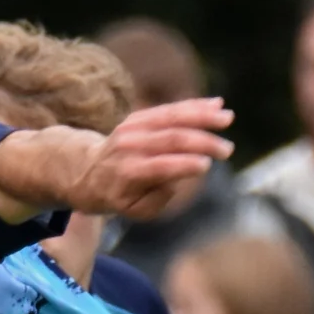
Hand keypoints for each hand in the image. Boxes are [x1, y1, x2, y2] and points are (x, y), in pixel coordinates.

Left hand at [64, 98, 234, 220]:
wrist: (86, 171)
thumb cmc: (116, 196)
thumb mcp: (132, 210)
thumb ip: (156, 200)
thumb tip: (177, 180)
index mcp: (127, 172)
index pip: (160, 166)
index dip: (183, 166)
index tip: (207, 166)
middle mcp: (129, 146)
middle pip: (171, 139)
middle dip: (202, 143)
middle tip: (227, 150)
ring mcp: (132, 128)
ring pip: (171, 117)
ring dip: (202, 116)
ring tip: (227, 118)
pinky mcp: (138, 117)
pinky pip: (169, 109)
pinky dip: (193, 106)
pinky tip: (216, 104)